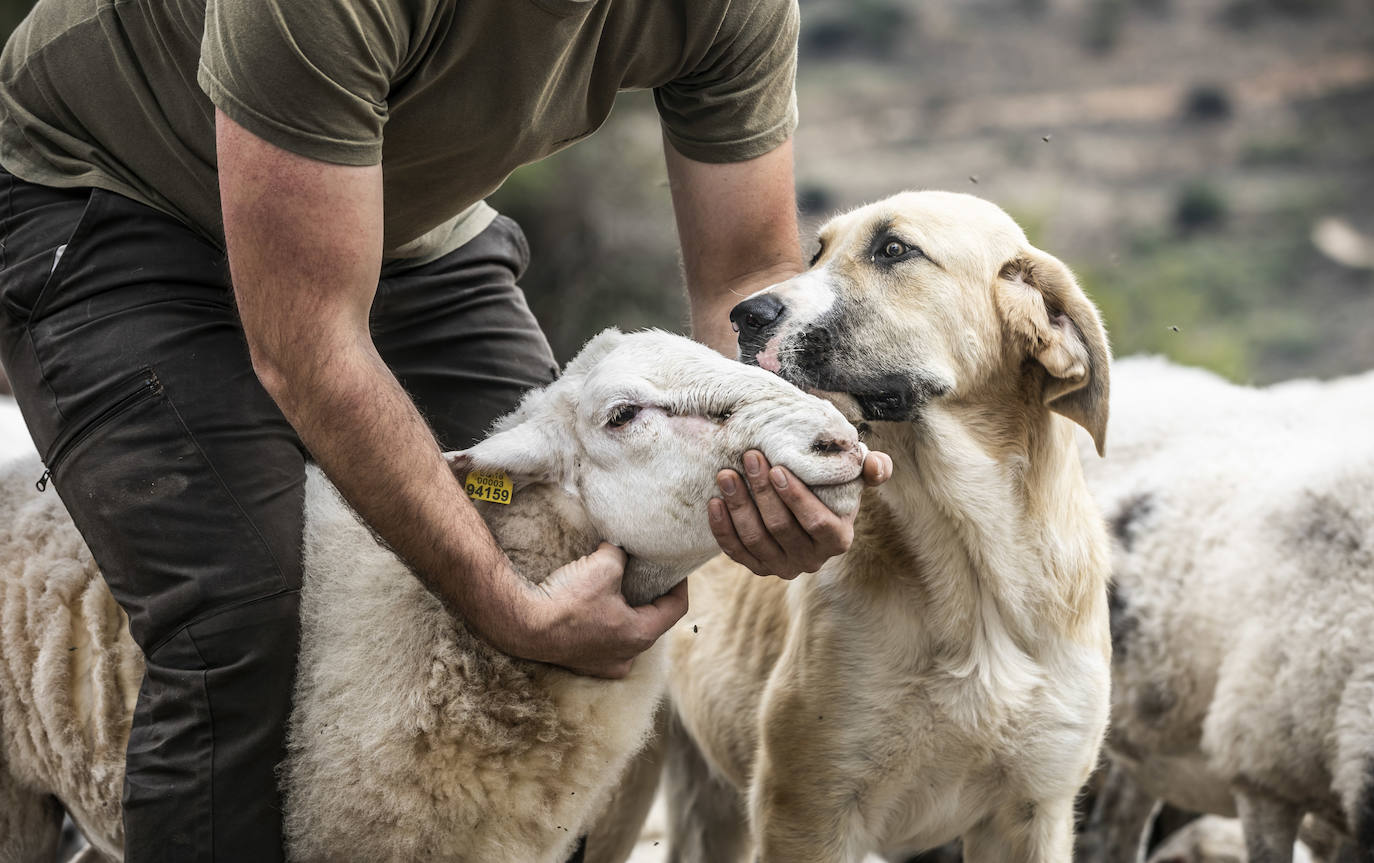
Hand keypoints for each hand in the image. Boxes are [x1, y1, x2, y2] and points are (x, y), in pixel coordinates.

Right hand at [499, 543, 688, 678]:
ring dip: (626, 611)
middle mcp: (626, 656)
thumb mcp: (604, 566)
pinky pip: (604, 641)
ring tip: (617, 588)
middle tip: (644, 574)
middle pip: (651, 621)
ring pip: (627, 633)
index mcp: (640, 635)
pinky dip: (605, 624)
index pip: (675, 608)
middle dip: (649, 597)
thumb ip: (622, 556)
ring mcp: (604, 665)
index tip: (675, 569)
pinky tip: (593, 606)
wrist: (523, 623)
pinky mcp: (582, 664)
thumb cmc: (567, 599)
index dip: (679, 584)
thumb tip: (620, 551)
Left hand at [708, 449, 891, 578]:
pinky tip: (715, 502)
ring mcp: (781, 567)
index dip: (796, 498)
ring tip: (727, 475)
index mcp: (837, 539)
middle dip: (762, 492)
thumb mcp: (853, 478)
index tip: (777, 468)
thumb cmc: (830, 488)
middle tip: (749, 458)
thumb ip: (872, 468)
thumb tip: (875, 465)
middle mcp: (810, 560)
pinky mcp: (756, 567)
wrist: (804, 507)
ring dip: (738, 506)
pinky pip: (735, 552)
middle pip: (780, 528)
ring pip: (755, 540)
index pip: (816, 523)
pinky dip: (722, 528)